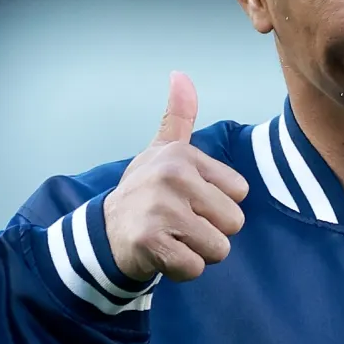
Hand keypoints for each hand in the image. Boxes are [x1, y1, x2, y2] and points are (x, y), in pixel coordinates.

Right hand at [105, 72, 249, 281]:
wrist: (103, 232)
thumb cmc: (144, 192)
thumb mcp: (161, 151)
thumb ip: (178, 116)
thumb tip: (180, 74)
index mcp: (183, 155)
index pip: (240, 193)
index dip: (218, 204)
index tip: (188, 201)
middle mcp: (172, 176)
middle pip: (234, 222)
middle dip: (211, 232)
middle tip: (180, 224)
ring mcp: (160, 208)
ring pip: (218, 248)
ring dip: (197, 252)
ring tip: (172, 238)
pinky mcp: (150, 241)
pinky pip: (195, 267)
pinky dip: (181, 270)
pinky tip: (162, 255)